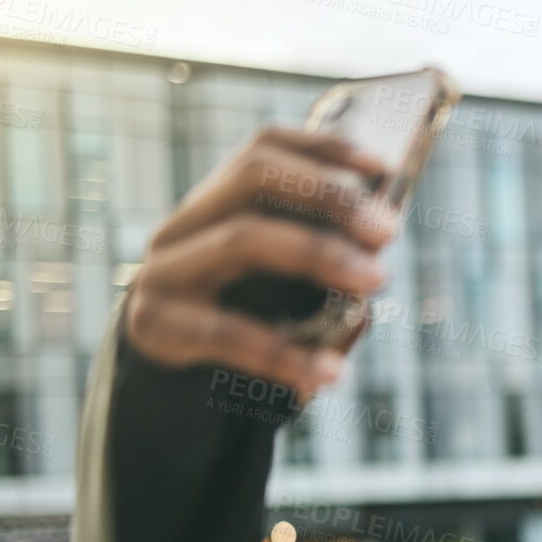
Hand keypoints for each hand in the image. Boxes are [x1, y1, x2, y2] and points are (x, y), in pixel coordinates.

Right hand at [123, 127, 398, 404]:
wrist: (161, 392)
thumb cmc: (236, 332)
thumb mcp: (278, 297)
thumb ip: (321, 280)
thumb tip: (372, 278)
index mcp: (214, 209)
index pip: (264, 150)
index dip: (324, 148)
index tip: (382, 167)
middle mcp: (182, 227)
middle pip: (253, 176)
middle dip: (327, 194)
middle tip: (387, 230)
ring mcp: (162, 271)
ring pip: (241, 239)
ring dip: (319, 254)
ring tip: (375, 281)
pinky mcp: (155, 325)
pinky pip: (228, 330)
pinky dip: (286, 352)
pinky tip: (329, 373)